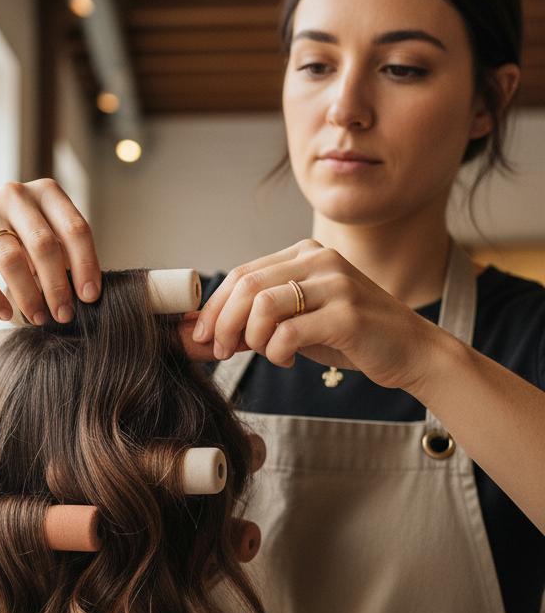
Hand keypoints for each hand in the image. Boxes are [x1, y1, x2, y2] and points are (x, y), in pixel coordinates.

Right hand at [0, 179, 100, 324]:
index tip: (90, 298)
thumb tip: (88, 294)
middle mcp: (15, 194)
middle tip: (64, 316)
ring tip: (38, 319)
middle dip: (57, 286)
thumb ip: (64, 254)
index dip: (86, 265)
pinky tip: (5, 315)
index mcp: (46, 193)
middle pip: (44, 245)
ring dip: (28, 296)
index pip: (75, 229)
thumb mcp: (42, 237)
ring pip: (12, 259)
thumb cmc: (15, 238)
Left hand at [189, 239, 437, 391]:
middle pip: (246, 286)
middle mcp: (320, 260)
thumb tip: (207, 332)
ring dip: (251, 338)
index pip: (242, 274)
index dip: (214, 307)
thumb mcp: (300, 318)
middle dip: (222, 323)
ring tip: (264, 353)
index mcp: (305, 253)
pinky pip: (288, 333)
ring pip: (263, 306)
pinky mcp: (347, 314)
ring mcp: (336, 284)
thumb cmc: (350, 336)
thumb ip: (260, 317)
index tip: (201, 335)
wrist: (411, 350)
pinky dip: (276, 352)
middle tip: (220, 351)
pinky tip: (288, 359)